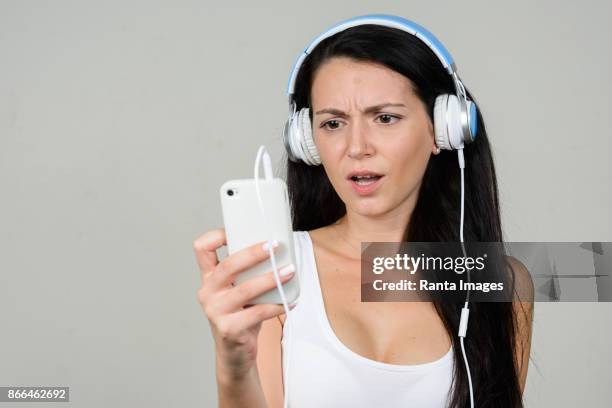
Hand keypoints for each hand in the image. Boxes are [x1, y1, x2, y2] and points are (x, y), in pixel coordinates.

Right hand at [193, 228, 295, 379]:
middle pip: (228, 265)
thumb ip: (248, 272)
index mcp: (209, 278)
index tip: (239, 230)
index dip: (217, 235)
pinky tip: (290, 301)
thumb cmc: (241, 315)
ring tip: (289, 272)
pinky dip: (276, 306)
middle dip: (253, 253)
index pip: (202, 248)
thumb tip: (279, 249)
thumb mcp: (239, 290)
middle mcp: (208, 292)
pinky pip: (256, 313)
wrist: (235, 353)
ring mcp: (216, 311)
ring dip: (271, 279)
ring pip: (245, 290)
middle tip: (274, 246)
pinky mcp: (229, 329)